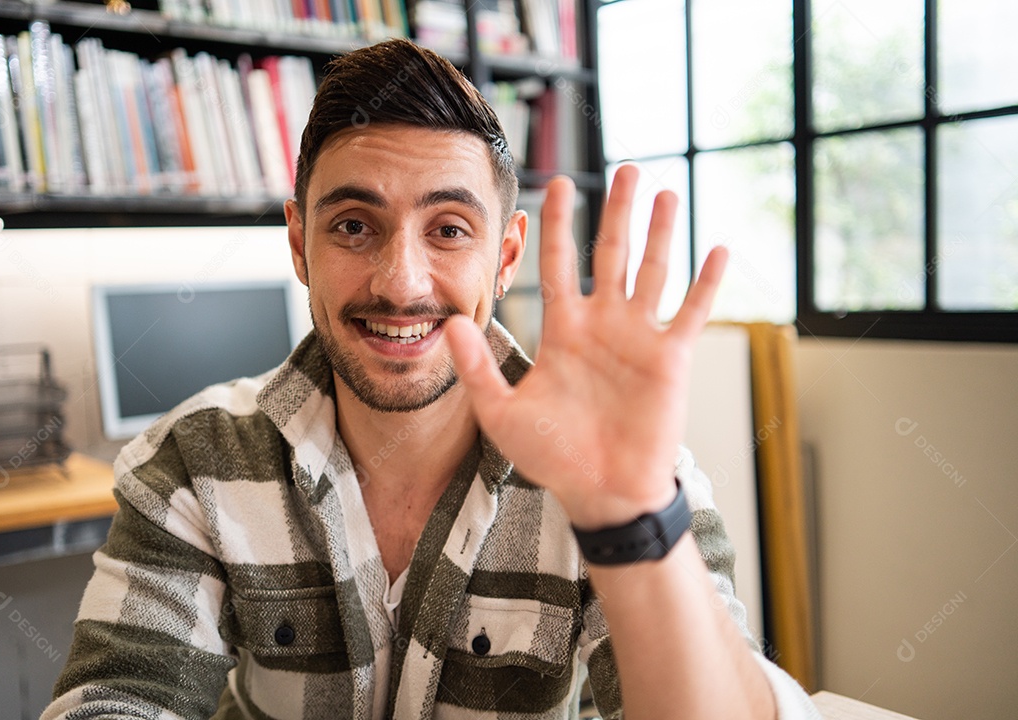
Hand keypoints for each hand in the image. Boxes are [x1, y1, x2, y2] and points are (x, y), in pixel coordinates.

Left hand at [444, 165, 726, 528]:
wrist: (600, 491)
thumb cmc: (552, 455)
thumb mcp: (503, 411)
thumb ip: (478, 367)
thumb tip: (446, 323)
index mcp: (564, 330)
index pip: (560, 265)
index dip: (558, 226)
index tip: (554, 184)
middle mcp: (603, 324)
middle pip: (611, 254)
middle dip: (616, 211)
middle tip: (624, 168)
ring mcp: (639, 338)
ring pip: (653, 271)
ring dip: (660, 233)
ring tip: (664, 192)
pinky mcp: (671, 359)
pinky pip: (691, 313)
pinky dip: (704, 283)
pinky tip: (716, 248)